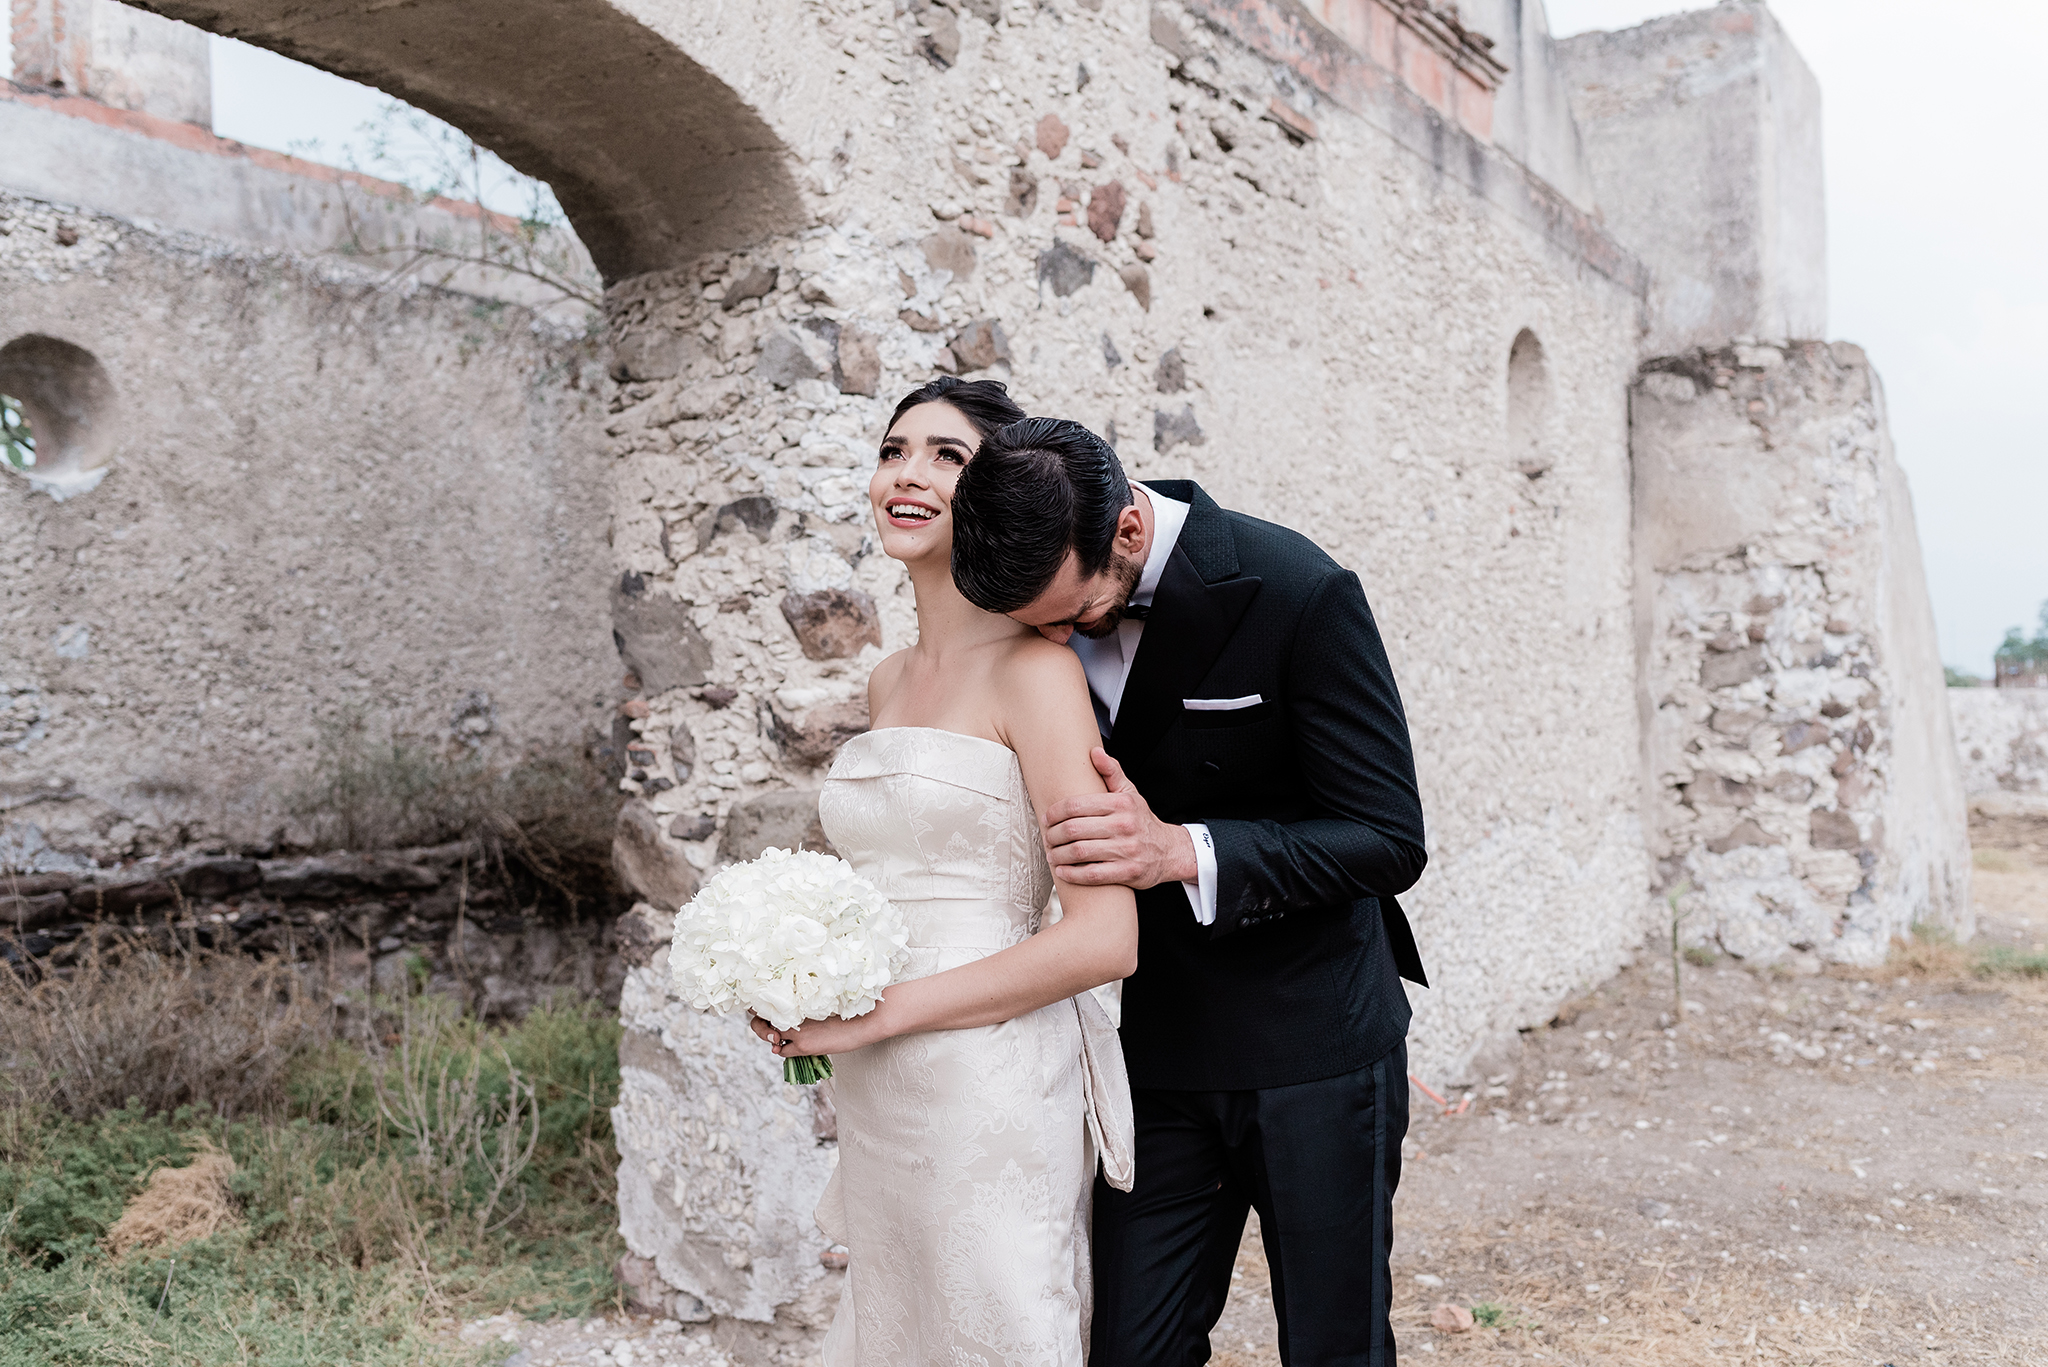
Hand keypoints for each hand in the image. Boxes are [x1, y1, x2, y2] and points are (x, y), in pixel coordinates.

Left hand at [749, 1011, 877, 1057]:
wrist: (865, 1021)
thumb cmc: (848, 1009)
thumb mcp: (821, 1002)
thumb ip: (803, 1008)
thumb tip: (784, 1019)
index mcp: (797, 997)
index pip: (767, 1001)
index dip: (759, 1005)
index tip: (757, 1007)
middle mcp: (793, 1012)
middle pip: (761, 1019)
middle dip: (761, 1026)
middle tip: (770, 1031)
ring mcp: (796, 1030)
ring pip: (769, 1036)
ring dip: (771, 1037)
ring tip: (778, 1037)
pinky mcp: (803, 1046)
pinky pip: (782, 1051)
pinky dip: (783, 1049)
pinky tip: (790, 1045)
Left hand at [1042, 747, 1196, 889]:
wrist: (1169, 851)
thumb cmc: (1141, 821)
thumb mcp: (1130, 793)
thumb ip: (1111, 772)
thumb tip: (1094, 752)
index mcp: (1121, 804)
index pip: (1076, 805)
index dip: (1055, 812)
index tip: (1046, 818)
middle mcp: (1124, 825)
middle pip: (1074, 829)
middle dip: (1053, 835)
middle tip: (1046, 838)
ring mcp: (1126, 850)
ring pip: (1080, 852)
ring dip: (1059, 855)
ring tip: (1051, 854)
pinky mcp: (1128, 872)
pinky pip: (1092, 874)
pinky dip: (1072, 874)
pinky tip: (1062, 871)